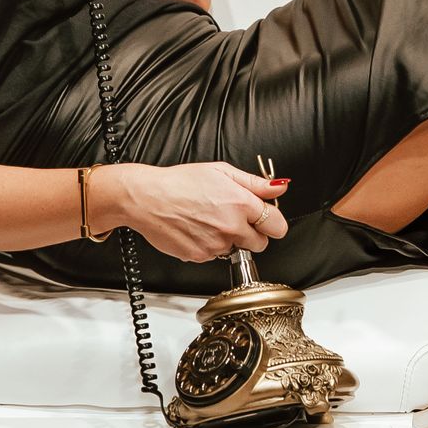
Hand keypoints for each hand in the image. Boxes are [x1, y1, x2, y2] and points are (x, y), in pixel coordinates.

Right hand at [108, 161, 290, 261]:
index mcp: (242, 204)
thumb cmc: (179, 182)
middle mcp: (232, 227)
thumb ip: (255, 183)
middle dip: (252, 234)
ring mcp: (216, 244)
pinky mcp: (200, 256)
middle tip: (234, 219)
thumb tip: (280, 186)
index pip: (278, 226)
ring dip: (228, 239)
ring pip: (236, 250)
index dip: (272, 222)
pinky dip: (209, 246)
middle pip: (261, 244)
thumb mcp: (221, 171)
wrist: (147, 198)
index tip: (265, 219)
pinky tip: (196, 229)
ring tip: (208, 220)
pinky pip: (214, 255)